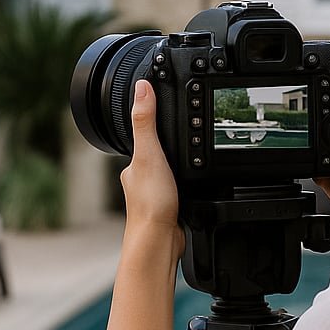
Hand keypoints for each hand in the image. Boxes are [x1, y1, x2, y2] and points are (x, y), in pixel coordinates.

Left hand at [120, 79, 184, 257]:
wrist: (159, 242)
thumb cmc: (151, 204)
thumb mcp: (150, 154)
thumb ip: (145, 121)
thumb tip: (142, 88)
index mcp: (134, 163)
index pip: (145, 133)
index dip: (156, 119)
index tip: (167, 104)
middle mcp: (141, 178)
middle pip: (158, 152)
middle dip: (171, 144)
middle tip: (187, 133)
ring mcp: (155, 194)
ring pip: (169, 172)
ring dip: (180, 166)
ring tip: (193, 159)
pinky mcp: (170, 207)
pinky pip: (179, 188)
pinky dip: (187, 184)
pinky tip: (194, 186)